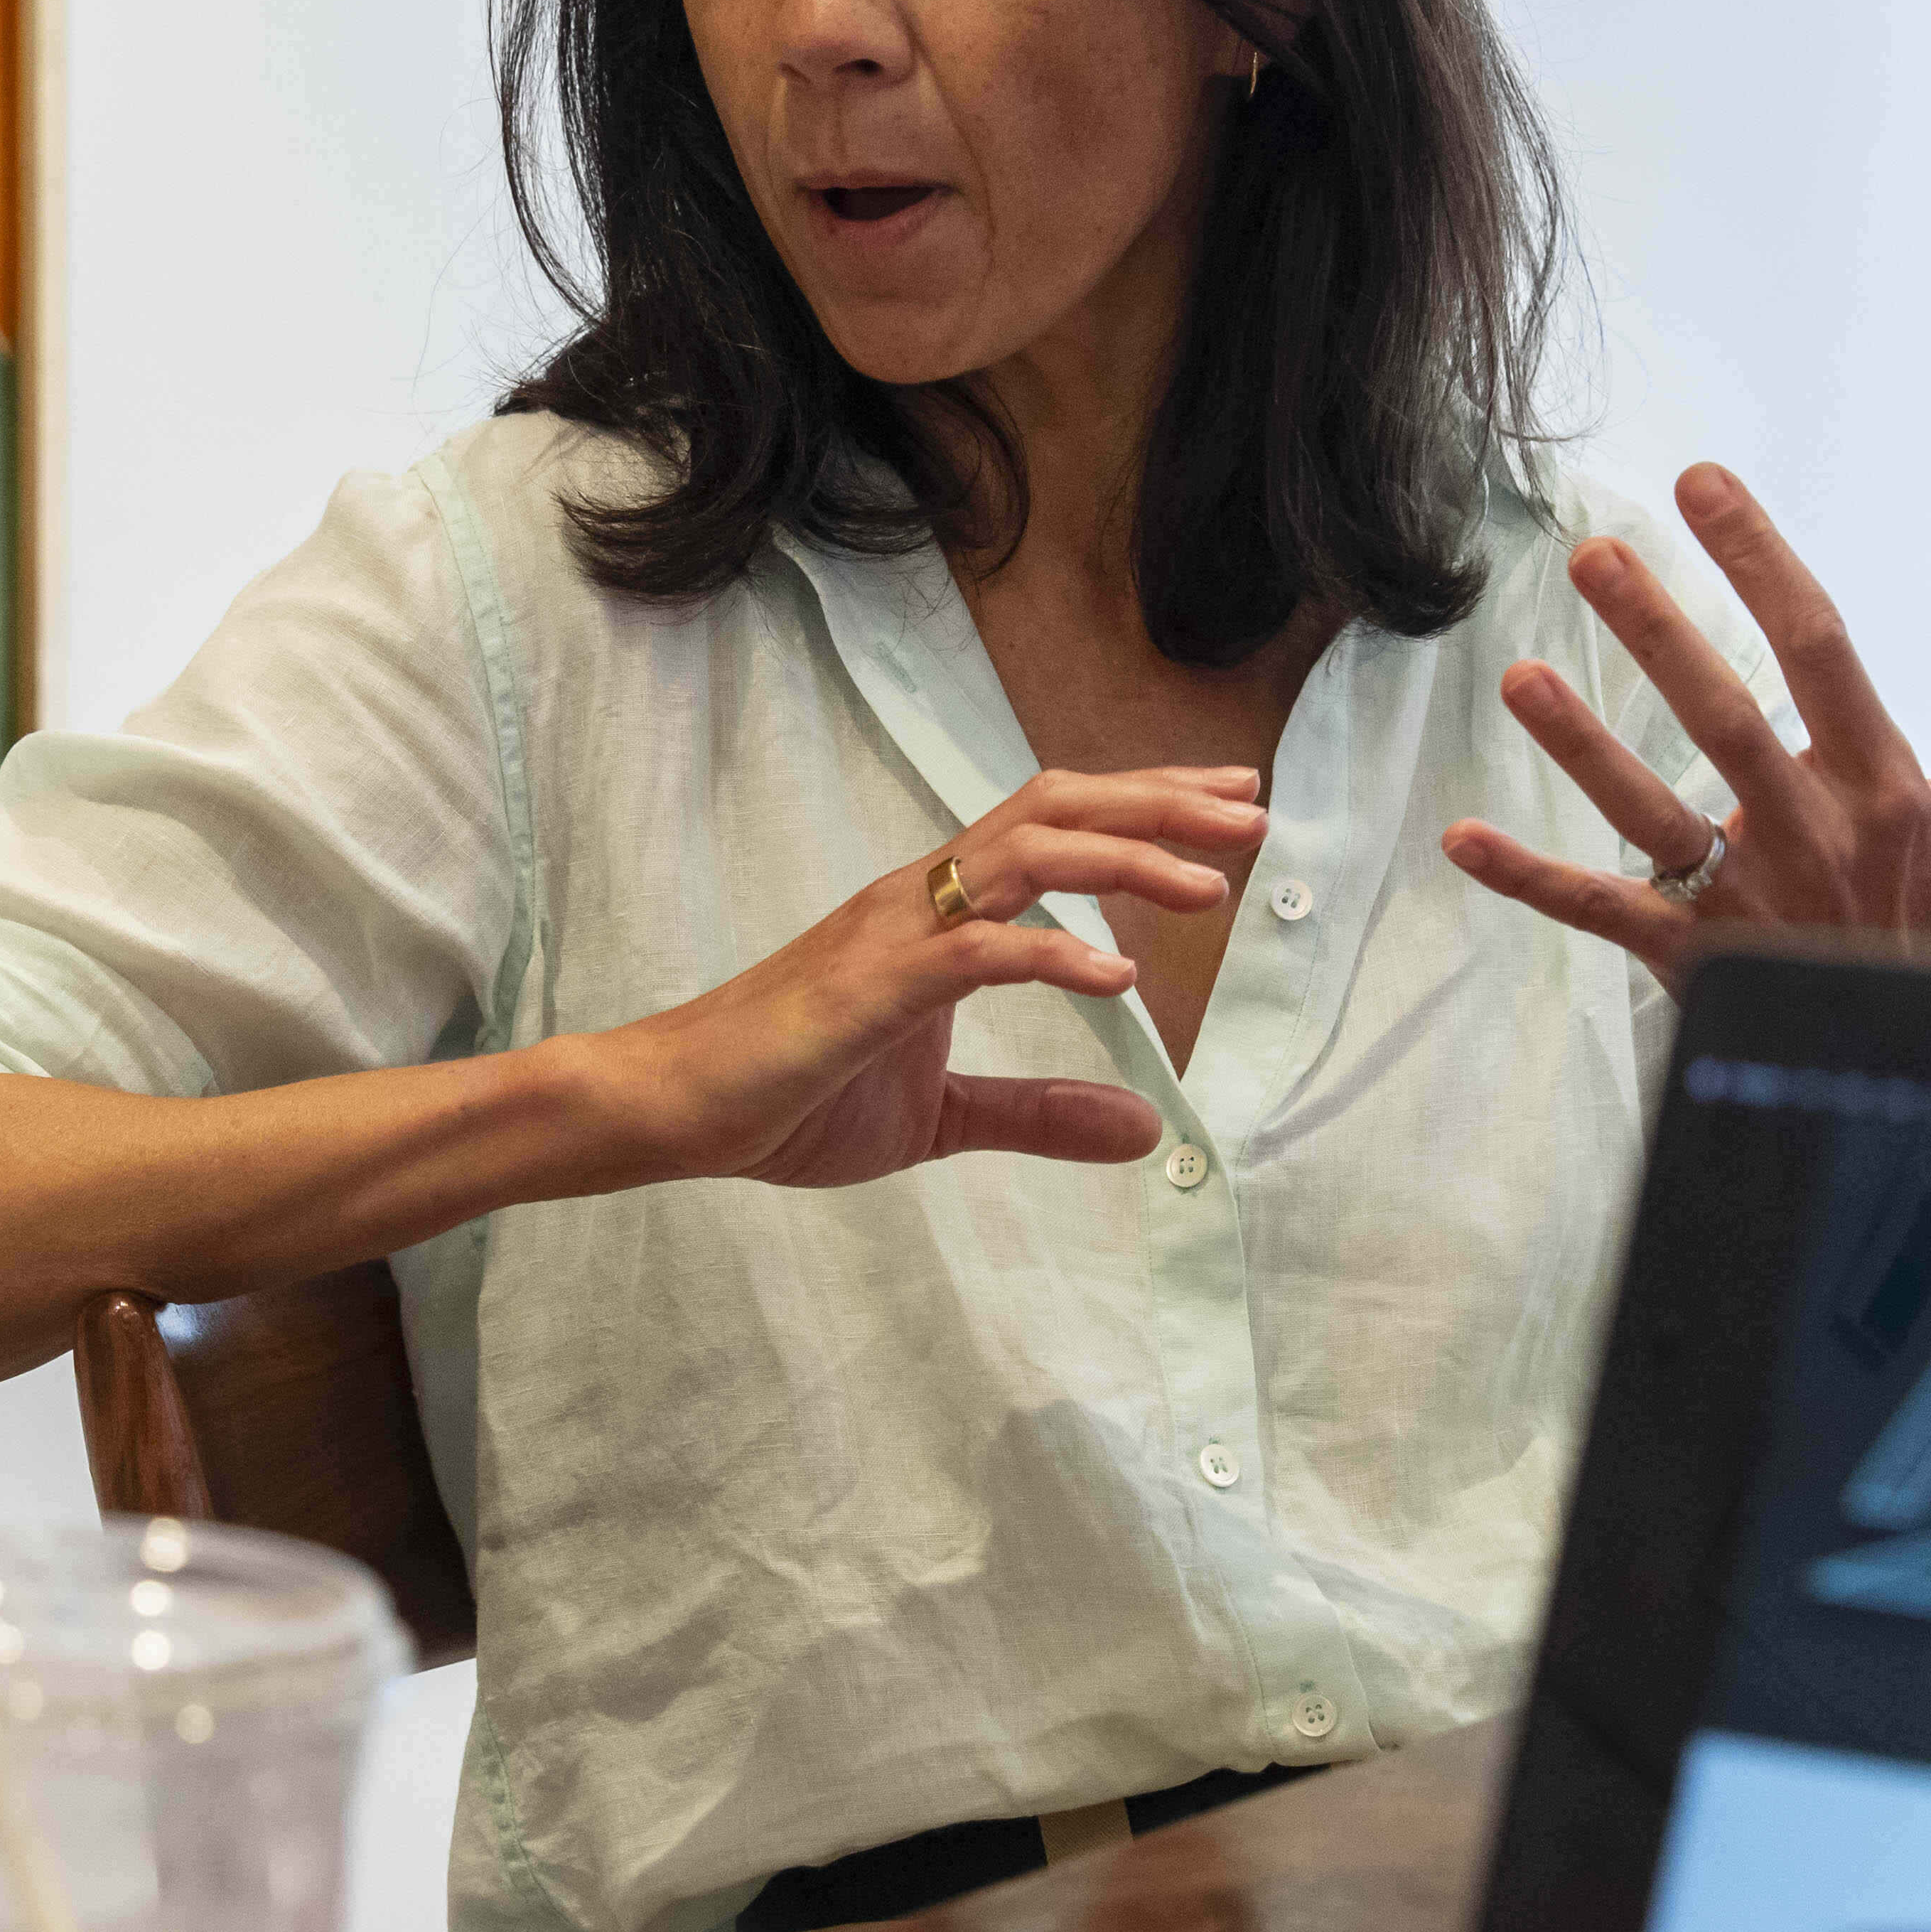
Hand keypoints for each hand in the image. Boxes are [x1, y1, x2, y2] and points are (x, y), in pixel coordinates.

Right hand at [591, 768, 1273, 1187]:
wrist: (677, 1106)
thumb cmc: (792, 1096)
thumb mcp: (940, 1118)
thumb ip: (1038, 1115)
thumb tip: (1145, 1127)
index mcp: (940, 913)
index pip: (1056, 826)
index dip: (1146, 807)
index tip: (1229, 804)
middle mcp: (924, 898)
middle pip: (1056, 811)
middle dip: (1159, 807)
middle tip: (1253, 813)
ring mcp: (896, 933)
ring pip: (1025, 857)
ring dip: (1126, 863)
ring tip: (1211, 889)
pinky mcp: (872, 986)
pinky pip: (976, 953)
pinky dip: (1053, 957)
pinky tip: (1118, 984)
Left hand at [1440, 464, 1930, 980]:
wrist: (1904, 1065)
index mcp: (1881, 784)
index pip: (1821, 651)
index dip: (1763, 564)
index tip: (1703, 486)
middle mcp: (1810, 836)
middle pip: (1729, 722)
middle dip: (1662, 637)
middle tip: (1596, 556)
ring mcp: (1745, 901)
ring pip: (1653, 815)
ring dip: (1583, 749)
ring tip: (1519, 677)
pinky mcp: (1691, 960)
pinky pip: (1601, 912)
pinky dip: (1530, 881)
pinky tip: (1460, 841)